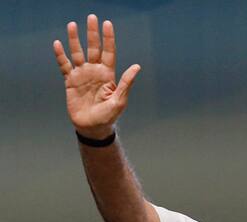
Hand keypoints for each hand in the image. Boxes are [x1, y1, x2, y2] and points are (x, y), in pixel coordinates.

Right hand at [53, 14, 140, 139]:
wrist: (92, 127)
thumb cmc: (109, 116)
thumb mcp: (119, 100)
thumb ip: (126, 83)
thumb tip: (137, 66)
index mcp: (108, 75)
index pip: (108, 52)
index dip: (108, 38)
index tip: (107, 24)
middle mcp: (95, 71)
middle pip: (93, 48)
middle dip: (92, 33)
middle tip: (91, 17)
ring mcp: (82, 75)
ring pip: (78, 53)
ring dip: (74, 40)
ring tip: (72, 25)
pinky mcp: (70, 81)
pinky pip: (64, 65)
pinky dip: (60, 55)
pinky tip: (58, 44)